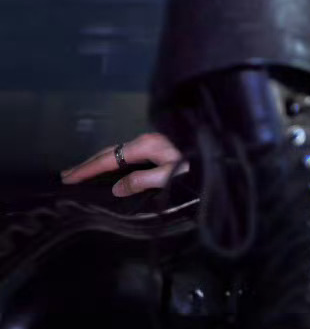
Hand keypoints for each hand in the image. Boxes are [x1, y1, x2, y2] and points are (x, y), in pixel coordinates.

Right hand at [60, 133, 186, 197]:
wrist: (222, 154)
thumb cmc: (198, 166)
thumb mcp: (171, 177)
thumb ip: (142, 181)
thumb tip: (116, 187)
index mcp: (146, 145)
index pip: (109, 158)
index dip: (88, 169)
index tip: (68, 178)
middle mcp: (146, 141)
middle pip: (110, 152)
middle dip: (88, 164)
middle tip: (66, 176)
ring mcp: (152, 143)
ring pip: (118, 152)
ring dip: (99, 162)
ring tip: (81, 173)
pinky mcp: (158, 148)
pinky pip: (127, 155)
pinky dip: (112, 162)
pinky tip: (109, 170)